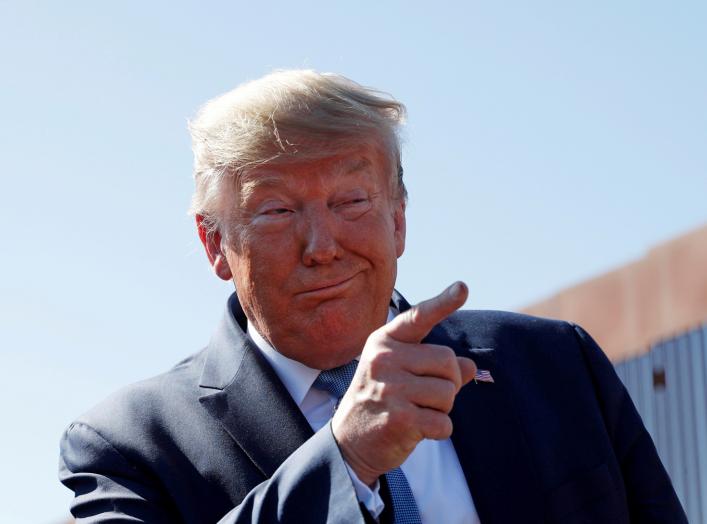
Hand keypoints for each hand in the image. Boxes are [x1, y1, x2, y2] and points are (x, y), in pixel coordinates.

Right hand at [331, 281, 476, 485]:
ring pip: (448, 393)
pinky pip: (444, 422)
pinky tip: (417, 430)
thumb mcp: (400, 375)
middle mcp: (384, 360)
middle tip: (424, 396)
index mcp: (384, 342)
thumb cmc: (380, 402)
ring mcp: (390, 388)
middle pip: (447, 361)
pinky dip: (439, 430)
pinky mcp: (399, 418)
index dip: (443, 303)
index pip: (418, 317)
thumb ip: (434, 366)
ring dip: (442, 409)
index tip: (462, 287)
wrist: (349, 442)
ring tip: (416, 412)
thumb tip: (470, 366)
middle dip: (448, 382)